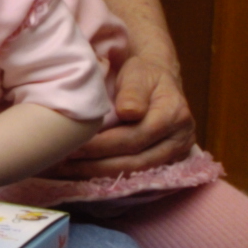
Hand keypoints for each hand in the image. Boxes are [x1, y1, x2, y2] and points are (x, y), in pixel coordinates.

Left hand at [49, 55, 196, 175]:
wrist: (156, 78)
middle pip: (136, 161)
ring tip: (70, 170)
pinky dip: (107, 173)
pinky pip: (134, 172)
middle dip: (98, 164)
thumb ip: (134, 92)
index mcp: (175, 115)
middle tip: (66, 163)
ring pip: (134, 171)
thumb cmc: (143, 74)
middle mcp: (180, 138)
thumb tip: (129, 112)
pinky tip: (84, 171)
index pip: (136, 138)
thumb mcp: (138, 74)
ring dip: (99, 173)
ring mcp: (175, 153)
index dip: (104, 145)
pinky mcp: (165, 161)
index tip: (76, 146)